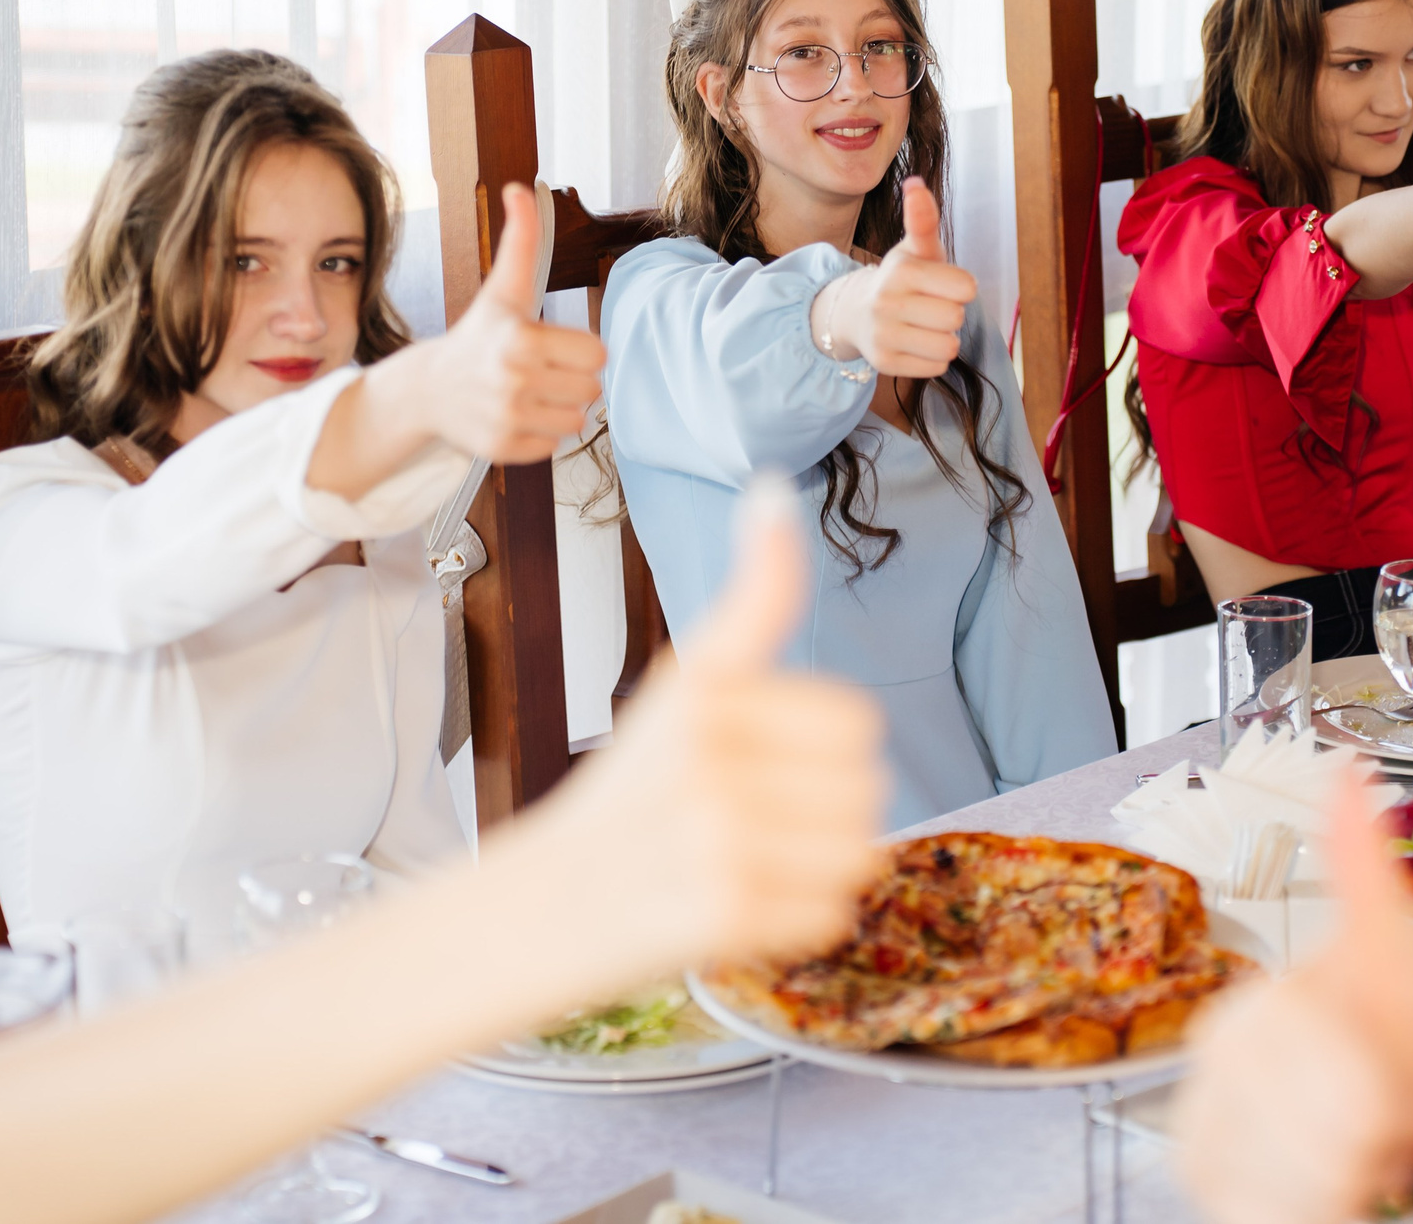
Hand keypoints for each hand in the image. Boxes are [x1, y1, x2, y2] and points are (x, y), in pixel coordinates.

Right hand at [418, 183, 607, 462]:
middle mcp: (514, 380)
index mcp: (522, 338)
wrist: (427, 388)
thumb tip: (521, 188)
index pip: (597, 355)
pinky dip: (538, 433)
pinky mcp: (502, 448)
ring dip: (558, 409)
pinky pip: (553, 446)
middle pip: (592, 390)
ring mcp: (507, 417)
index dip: (579, 350)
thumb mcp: (503, 288)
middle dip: (571, 380)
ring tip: (528, 393)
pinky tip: (514, 415)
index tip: (552, 346)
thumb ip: (522, 240)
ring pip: (576, 422)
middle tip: (539, 370)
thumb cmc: (478, 334)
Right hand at [539, 478, 888, 966]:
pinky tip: (734, 909)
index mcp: (707, 689)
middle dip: (823, 816)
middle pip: (869, 793)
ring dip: (816, 874)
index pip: (859, 724)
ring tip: (744, 865)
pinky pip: (831, 917)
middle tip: (746, 822)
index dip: (819, 750)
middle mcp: (709, 757)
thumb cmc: (632, 787)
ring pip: (859, 859)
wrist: (543, 903)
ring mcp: (715, 838)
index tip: (755, 761)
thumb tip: (774, 486)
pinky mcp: (722, 915)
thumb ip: (754, 596)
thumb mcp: (689, 676)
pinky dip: (794, 925)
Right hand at [817, 178, 977, 378]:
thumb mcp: (915, 248)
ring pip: (948, 347)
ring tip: (925, 326)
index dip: (961, 287)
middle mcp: (886, 302)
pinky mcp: (884, 363)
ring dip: (944, 338)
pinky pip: (936, 367)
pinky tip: (915, 343)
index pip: (966, 288)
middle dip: (951, 313)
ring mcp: (883, 335)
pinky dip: (932, 358)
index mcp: (901, 271)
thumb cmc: (902, 278)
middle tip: (931, 306)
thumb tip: (916, 184)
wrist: (856, 311)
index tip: (943, 284)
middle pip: (956, 319)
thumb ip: (923, 219)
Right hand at [1173, 771, 1412, 1222]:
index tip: (1399, 1087)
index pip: (1288, 1058)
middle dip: (1362, 1136)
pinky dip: (1316, 1209)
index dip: (1357, 1082)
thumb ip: (1361, 862)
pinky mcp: (1226, 1188)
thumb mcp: (1400, 938)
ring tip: (1380, 1153)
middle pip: (1287, 1131)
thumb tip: (1349, 769)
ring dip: (1346, 1181)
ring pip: (1276, 1189)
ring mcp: (1217, 1137)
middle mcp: (1219, 1077)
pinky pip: (1261, 1216)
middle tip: (1398, 1121)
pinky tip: (1354, 1187)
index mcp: (1249, 1013)